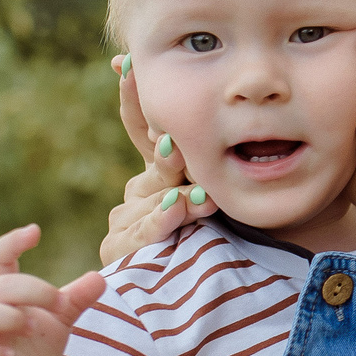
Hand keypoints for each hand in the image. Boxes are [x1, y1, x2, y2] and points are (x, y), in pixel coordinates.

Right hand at [0, 225, 107, 355]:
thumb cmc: (36, 348)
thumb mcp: (60, 320)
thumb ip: (76, 299)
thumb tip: (100, 278)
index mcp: (4, 296)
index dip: (10, 244)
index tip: (35, 232)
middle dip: (28, 290)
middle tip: (59, 302)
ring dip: (6, 316)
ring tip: (33, 325)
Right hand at [101, 55, 216, 265]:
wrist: (223, 290)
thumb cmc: (235, 232)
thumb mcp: (226, 185)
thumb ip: (215, 151)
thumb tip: (215, 100)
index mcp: (162, 167)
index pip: (142, 124)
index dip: (132, 95)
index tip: (126, 64)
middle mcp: (141, 188)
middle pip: (155, 164)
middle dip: (168, 154)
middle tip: (175, 143)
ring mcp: (128, 217)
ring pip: (153, 199)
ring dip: (176, 195)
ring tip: (197, 193)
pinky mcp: (119, 248)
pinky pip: (141, 232)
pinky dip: (159, 223)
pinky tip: (175, 211)